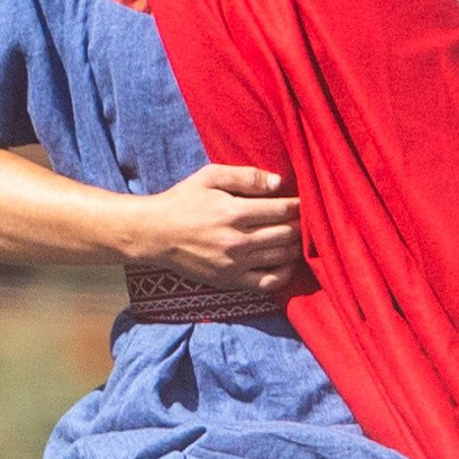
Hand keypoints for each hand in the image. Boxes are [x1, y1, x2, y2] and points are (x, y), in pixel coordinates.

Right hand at [130, 165, 301, 294]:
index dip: (298, 204)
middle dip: (299, 224)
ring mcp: (234, 265)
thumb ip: (246, 176)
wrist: (156, 235)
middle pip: (286, 234)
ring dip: (295, 246)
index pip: (282, 209)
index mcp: (233, 212)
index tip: (301, 201)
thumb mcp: (210, 176)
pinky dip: (284, 273)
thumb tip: (279, 183)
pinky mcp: (230, 281)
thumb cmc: (184, 200)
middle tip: (302, 218)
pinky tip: (286, 262)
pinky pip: (268, 282)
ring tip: (295, 236)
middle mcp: (237, 241)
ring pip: (282, 257)